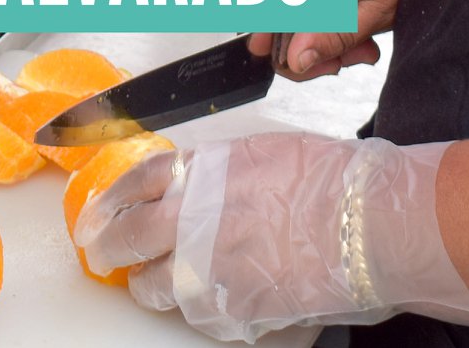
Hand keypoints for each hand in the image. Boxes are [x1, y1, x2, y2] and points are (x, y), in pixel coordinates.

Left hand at [75, 132, 468, 341]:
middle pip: (126, 237)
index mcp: (204, 170)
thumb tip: (191, 186)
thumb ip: (218, 172)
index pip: (134, 183)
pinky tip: (213, 297)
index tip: (96, 214)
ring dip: (151, 283)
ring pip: (153, 287)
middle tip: (103, 252)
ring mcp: (209, 269)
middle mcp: (195, 218)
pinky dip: (198, 308)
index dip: (108, 202)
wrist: (372, 224)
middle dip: (108, 248)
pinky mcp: (230, 311)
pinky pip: (196, 316)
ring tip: (160, 280)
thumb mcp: (265, 152)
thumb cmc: (336, 182)